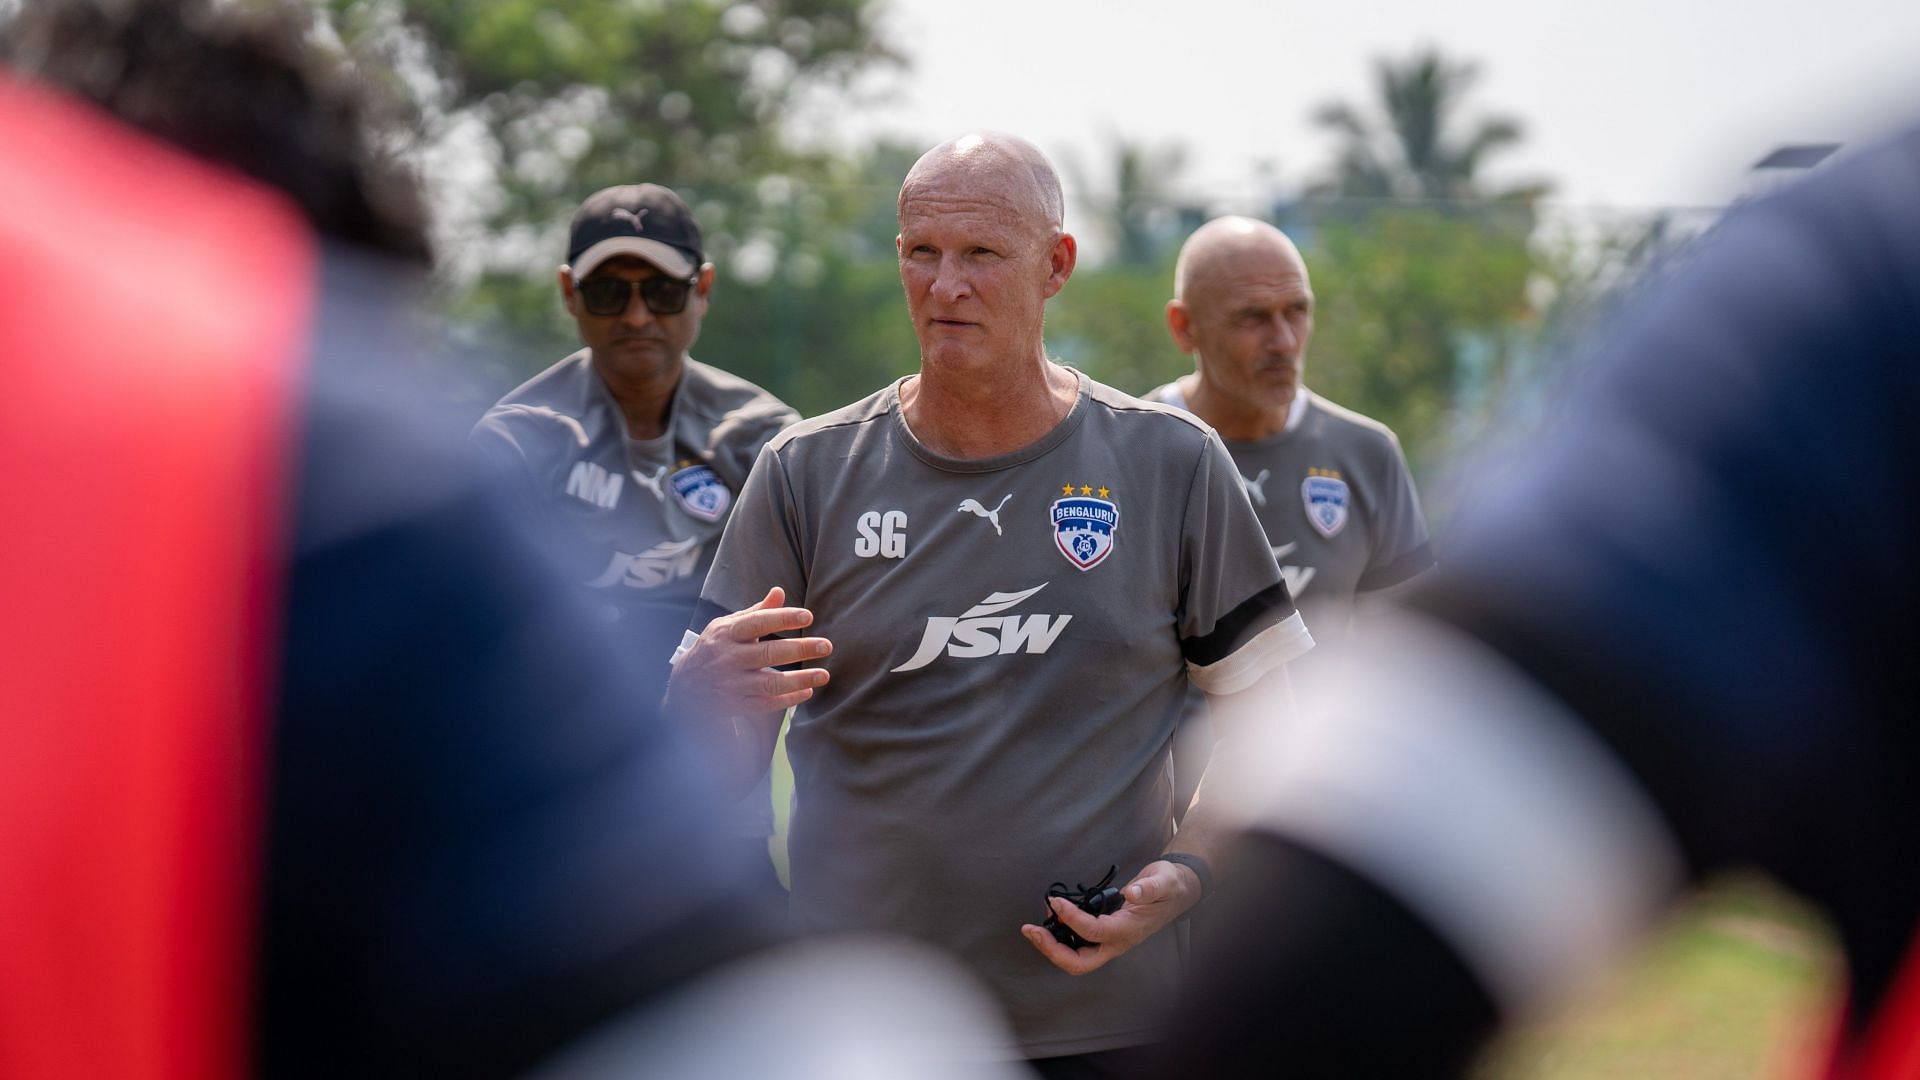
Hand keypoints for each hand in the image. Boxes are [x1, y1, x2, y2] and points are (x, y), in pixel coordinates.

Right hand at [665, 586, 831, 721]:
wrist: (684, 688)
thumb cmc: (713, 649)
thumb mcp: (727, 627)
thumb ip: (756, 612)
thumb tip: (779, 591)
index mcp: (727, 634)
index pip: (757, 622)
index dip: (783, 618)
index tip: (807, 615)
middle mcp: (729, 658)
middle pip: (768, 653)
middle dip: (800, 649)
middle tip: (826, 645)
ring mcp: (732, 684)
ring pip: (770, 682)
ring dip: (800, 679)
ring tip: (823, 674)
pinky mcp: (736, 705)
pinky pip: (766, 703)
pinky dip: (788, 699)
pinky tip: (808, 691)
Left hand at [1019, 860, 1201, 974]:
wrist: (1176, 891)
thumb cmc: (1169, 886)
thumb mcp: (1164, 882)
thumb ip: (1149, 888)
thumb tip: (1131, 892)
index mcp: (1129, 930)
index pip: (1094, 932)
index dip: (1072, 918)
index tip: (1056, 901)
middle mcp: (1117, 942)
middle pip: (1080, 963)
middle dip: (1052, 950)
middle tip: (1031, 932)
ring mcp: (1110, 941)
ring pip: (1075, 958)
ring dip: (1052, 945)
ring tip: (1037, 924)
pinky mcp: (1104, 935)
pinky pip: (1077, 945)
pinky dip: (1060, 936)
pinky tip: (1052, 917)